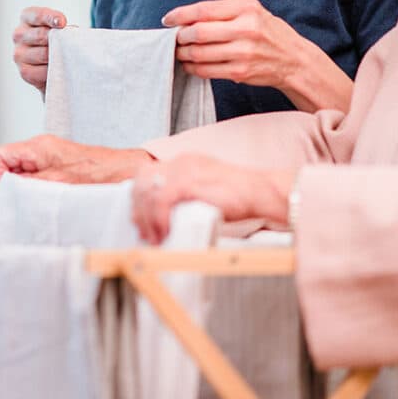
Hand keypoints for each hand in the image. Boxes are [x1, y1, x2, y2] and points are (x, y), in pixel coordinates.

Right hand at [0, 134, 153, 199]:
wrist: (128, 172)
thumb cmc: (99, 175)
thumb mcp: (58, 183)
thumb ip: (28, 184)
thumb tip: (3, 188)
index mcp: (40, 147)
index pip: (2, 155)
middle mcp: (42, 149)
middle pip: (6, 162)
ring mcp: (50, 158)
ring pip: (17, 170)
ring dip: (5, 186)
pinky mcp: (58, 168)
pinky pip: (31, 176)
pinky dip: (20, 187)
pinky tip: (15, 201)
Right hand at [13, 6, 67, 93]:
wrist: (53, 62)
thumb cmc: (58, 39)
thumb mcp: (59, 26)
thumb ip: (61, 26)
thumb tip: (70, 32)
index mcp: (27, 17)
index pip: (38, 15)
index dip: (51, 18)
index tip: (62, 23)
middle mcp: (19, 34)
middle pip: (41, 35)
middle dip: (58, 40)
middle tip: (69, 44)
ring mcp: (19, 54)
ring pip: (43, 54)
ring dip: (58, 56)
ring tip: (67, 57)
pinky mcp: (24, 71)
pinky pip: (42, 71)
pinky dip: (54, 70)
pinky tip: (60, 68)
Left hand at [131, 156, 294, 243]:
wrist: (259, 192)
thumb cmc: (238, 195)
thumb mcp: (205, 189)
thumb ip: (185, 195)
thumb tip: (164, 215)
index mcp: (184, 161)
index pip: (148, 173)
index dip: (139, 198)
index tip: (140, 219)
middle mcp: (182, 161)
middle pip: (143, 181)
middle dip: (138, 209)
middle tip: (144, 232)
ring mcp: (185, 170)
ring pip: (149, 192)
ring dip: (147, 219)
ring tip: (154, 237)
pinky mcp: (190, 182)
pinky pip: (162, 200)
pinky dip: (158, 219)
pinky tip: (164, 232)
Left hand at [163, 0, 352, 113]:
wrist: (293, 60)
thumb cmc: (268, 32)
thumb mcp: (251, 12)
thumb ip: (222, 12)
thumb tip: (185, 19)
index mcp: (246, 8)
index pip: (204, 10)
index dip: (180, 15)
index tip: (167, 19)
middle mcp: (246, 28)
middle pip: (198, 33)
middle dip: (180, 37)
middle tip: (175, 38)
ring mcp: (244, 52)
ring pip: (200, 53)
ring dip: (184, 54)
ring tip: (180, 52)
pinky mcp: (241, 71)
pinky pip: (207, 71)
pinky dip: (193, 68)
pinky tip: (190, 65)